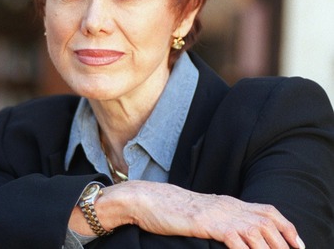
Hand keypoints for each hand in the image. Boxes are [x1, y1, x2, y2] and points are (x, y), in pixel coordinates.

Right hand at [100, 181, 304, 248]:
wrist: (146, 199)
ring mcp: (217, 214)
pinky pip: (235, 239)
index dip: (286, 227)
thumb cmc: (169, 209)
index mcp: (228, 202)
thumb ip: (218, 218)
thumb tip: (232, 234)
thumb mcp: (200, 212)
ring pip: (256, 232)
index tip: (296, 244)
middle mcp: (227, 206)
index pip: (267, 211)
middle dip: (283, 242)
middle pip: (267, 222)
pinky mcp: (205, 223)